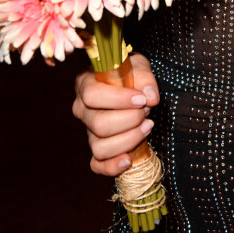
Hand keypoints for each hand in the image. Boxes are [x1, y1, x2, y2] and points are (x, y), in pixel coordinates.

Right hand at [72, 53, 159, 176]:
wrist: (131, 86)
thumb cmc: (130, 73)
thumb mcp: (138, 65)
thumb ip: (144, 78)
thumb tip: (151, 98)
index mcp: (85, 84)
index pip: (92, 95)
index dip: (118, 100)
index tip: (141, 100)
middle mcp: (82, 109)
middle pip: (98, 124)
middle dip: (129, 120)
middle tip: (147, 111)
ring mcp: (88, 131)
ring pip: (99, 147)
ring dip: (128, 140)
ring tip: (147, 126)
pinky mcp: (97, 149)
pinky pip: (97, 164)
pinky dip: (112, 166)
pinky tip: (128, 159)